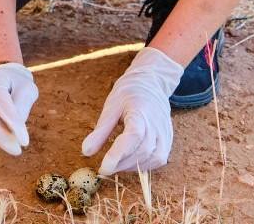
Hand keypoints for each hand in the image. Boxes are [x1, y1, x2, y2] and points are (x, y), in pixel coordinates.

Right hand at [0, 62, 38, 155]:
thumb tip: (13, 132)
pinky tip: (1, 123)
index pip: (1, 101)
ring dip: (2, 135)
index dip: (12, 121)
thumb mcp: (27, 89)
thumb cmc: (16, 85)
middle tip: (18, 151)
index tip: (24, 142)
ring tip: (12, 122)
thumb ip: (22, 106)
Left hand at [81, 47, 182, 174]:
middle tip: (104, 168)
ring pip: (152, 158)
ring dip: (132, 167)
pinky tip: (130, 162)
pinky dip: (143, 165)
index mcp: (141, 112)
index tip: (103, 167)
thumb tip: (86, 152)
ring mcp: (166, 133)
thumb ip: (100, 131)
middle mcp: (157, 124)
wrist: (151, 84)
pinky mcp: (168, 140)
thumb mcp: (110, 107)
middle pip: (142, 151)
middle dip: (121, 164)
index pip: (132, 137)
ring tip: (115, 164)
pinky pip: (158, 159)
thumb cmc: (128, 94)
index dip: (118, 154)